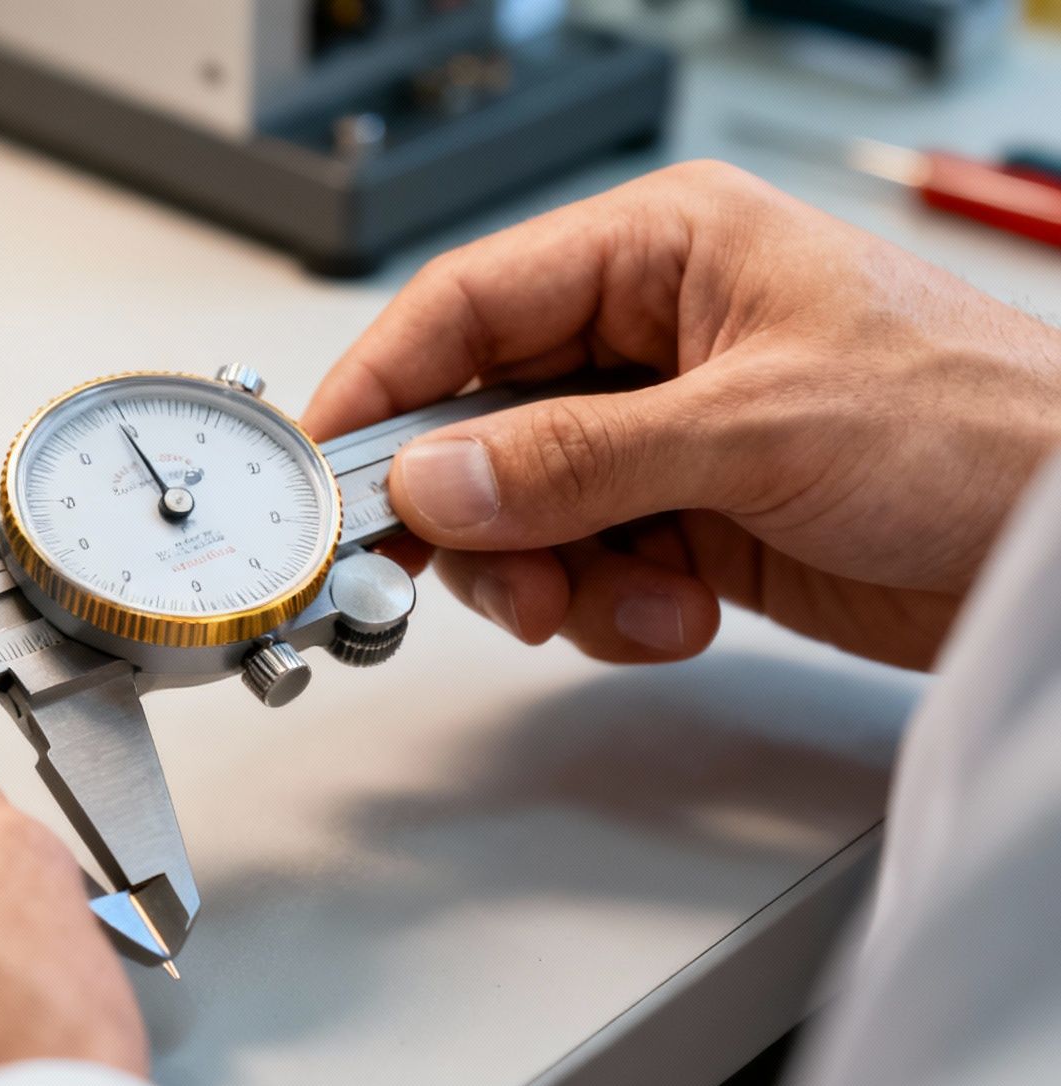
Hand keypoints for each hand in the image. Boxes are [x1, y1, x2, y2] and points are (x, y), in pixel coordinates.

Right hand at [305, 161, 1060, 669]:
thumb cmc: (981, 427)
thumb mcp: (755, 427)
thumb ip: (577, 458)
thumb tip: (440, 478)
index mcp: (662, 253)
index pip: (467, 305)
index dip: (384, 386)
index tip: (327, 468)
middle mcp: (652, 339)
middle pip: (481, 423)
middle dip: (480, 515)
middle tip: (492, 574)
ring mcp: (665, 434)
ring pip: (522, 511)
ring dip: (555, 576)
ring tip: (630, 596)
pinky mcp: (688, 518)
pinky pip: (584, 567)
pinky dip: (614, 606)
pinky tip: (683, 609)